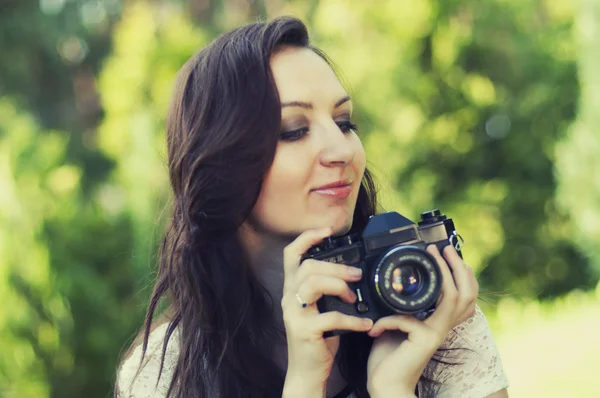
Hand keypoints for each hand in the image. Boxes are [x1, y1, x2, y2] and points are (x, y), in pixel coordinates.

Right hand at [281, 228, 373, 397]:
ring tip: (354, 296)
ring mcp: (294, 314)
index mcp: (293, 289)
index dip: (307, 238)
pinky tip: (365, 323)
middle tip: (357, 275)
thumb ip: (328, 290)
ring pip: (313, 283)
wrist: (307, 371)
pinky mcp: (304, 331)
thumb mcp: (321, 308)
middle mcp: (289, 298)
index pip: (291, 255)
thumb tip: (355, 272)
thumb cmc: (318, 337)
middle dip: (336, 267)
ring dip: (340, 286)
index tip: (327, 231)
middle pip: (307, 266)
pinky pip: (331, 317)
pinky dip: (353, 319)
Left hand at [366, 245, 478, 397]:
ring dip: (445, 273)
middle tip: (444, 249)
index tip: (445, 253)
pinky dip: (388, 319)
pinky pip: (408, 317)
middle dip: (459, 267)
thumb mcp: (394, 323)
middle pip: (467, 293)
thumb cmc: (387, 356)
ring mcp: (436, 334)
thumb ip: (400, 305)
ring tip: (433, 257)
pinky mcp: (425, 340)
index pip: (462, 296)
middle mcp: (441, 328)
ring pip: (453, 297)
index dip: (461, 274)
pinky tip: (374, 328)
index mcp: (436, 323)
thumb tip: (394, 282)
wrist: (383, 385)